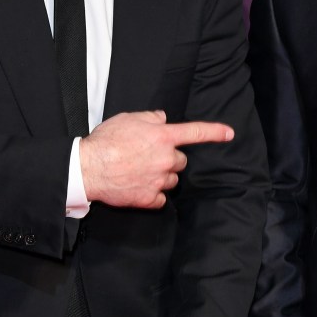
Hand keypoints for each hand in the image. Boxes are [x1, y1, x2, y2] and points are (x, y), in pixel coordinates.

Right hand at [79, 110, 233, 207]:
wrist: (87, 168)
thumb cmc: (106, 141)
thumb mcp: (128, 118)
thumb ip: (150, 117)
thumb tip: (162, 119)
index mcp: (163, 137)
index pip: (195, 132)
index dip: (215, 132)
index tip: (229, 133)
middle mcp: (165, 159)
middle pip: (181, 160)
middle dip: (169, 158)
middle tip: (148, 157)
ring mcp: (158, 181)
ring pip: (172, 179)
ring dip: (161, 176)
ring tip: (139, 171)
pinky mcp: (149, 198)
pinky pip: (160, 198)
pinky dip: (153, 194)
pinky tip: (138, 186)